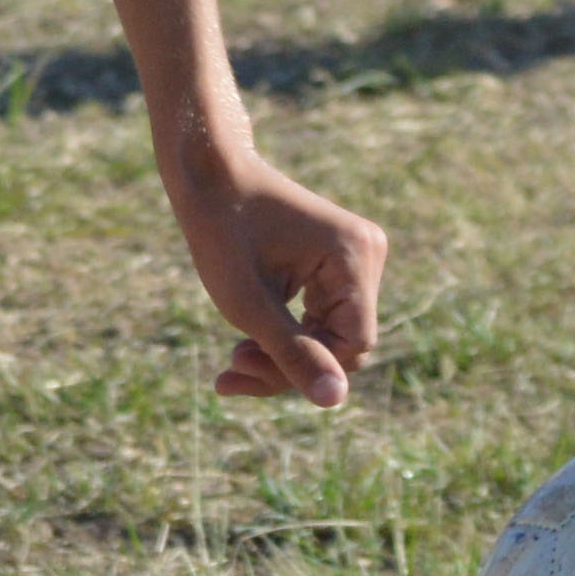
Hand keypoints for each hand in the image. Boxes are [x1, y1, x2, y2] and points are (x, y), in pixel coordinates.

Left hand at [167, 148, 385, 409]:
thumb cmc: (220, 230)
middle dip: (285, 366)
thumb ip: (292, 353)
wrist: (208, 174)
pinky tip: (244, 349)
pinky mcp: (337, 266)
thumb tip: (335, 401)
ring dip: (280, 357)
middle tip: (230, 372)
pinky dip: (283, 337)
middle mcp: (367, 254)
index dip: (305, 369)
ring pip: (329, 338)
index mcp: (354, 255)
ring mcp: (355, 259)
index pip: (352, 344)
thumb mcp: (247, 302)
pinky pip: (321, 320)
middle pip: (341, 344)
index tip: (246, 368)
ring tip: (231, 366)